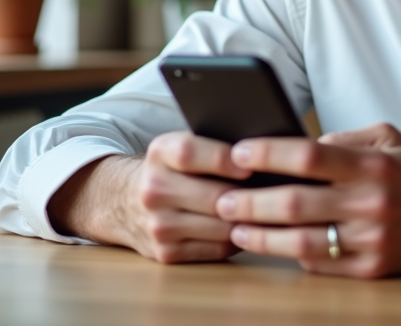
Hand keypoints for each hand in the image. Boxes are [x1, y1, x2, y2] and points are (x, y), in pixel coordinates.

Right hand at [48, 130, 251, 263]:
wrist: (122, 201)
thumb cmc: (171, 169)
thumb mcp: (179, 146)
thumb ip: (213, 145)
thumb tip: (265, 154)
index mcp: (159, 153)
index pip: (189, 152)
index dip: (222, 159)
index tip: (250, 164)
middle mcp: (153, 190)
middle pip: (214, 197)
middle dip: (249, 196)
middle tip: (278, 193)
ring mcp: (158, 226)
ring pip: (221, 227)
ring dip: (249, 221)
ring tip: (271, 211)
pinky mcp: (166, 254)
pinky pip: (218, 248)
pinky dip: (238, 239)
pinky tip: (249, 228)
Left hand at [216, 123, 400, 277]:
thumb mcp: (388, 139)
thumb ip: (343, 140)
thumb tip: (294, 145)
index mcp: (372, 164)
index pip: (310, 156)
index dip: (269, 154)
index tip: (239, 152)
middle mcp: (371, 203)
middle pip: (296, 203)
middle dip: (251, 202)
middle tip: (222, 199)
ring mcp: (371, 240)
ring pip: (302, 241)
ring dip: (261, 236)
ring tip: (234, 228)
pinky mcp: (372, 270)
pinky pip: (321, 265)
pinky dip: (291, 255)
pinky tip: (271, 246)